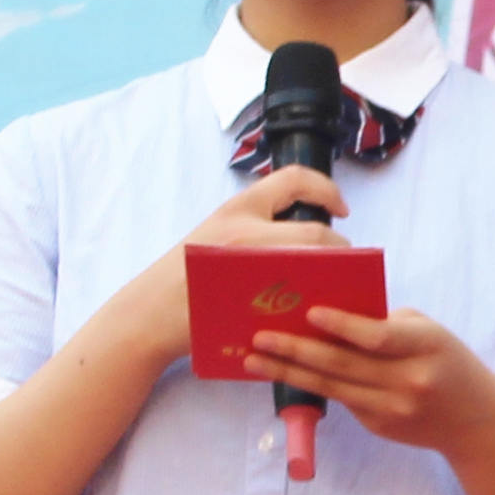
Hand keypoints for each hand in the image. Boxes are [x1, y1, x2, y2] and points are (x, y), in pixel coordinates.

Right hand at [102, 172, 356, 375]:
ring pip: (313, 269)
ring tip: (336, 288)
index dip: (327, 189)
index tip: (342, 209)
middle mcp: (245, 232)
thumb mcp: (214, 234)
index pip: (294, 179)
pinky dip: (315, 306)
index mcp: (238, 208)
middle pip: (314, 233)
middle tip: (345, 264)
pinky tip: (318, 314)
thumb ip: (255, 229)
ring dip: (334, 279)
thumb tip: (305, 239)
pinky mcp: (252, 306)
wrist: (149, 314)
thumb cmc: (183, 278)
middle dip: (340, 249)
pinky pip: (298, 303)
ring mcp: (250, 270)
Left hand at [251, 304, 494, 459]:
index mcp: (426, 347)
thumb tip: (331, 315)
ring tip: (255, 359)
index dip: (342, 325)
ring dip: (289, 372)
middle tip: (260, 337)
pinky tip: (283, 372)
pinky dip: (310, 384)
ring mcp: (392, 408)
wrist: (474, 420)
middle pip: (344, 364)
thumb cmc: (447, 362)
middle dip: (296, 350)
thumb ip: (387, 324)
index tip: (308, 312)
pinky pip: (339, 399)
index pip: (377, 337)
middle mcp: (408, 381)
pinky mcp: (379, 425)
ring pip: (331, 387)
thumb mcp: (429, 333)